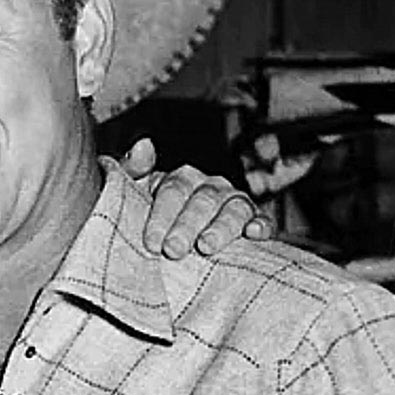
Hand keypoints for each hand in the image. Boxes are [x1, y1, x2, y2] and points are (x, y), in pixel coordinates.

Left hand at [119, 136, 270, 258]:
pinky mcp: (253, 222)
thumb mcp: (134, 194)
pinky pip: (262, 220)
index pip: (174, 190)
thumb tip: (143, 144)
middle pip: (203, 200)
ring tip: (206, 247)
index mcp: (181, 180)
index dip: (162, 215)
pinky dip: (261, 225)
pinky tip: (254, 235)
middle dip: (188, 225)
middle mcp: (210, 187)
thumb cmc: (149, 219)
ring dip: (222, 228)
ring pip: (234, 209)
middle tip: (173, 251)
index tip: (151, 242)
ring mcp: (233, 203)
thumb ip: (131, 170)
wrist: (172, 245)